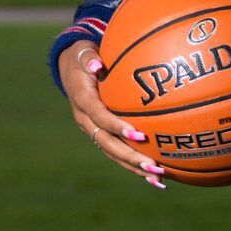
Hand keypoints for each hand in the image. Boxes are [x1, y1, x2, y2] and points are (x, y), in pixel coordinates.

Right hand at [58, 42, 164, 187]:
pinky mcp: (101, 135)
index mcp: (82, 101)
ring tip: (159, 179)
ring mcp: (93, 130)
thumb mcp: (83, 52)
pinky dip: (135, 165)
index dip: (117, 126)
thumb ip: (89, 57)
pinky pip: (118, 153)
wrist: (71, 69)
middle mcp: (86, 121)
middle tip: (154, 166)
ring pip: (113, 154)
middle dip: (131, 157)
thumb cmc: (83, 56)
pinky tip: (157, 176)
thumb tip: (96, 64)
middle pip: (108, 144)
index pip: (100, 117)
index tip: (139, 134)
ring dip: (135, 167)